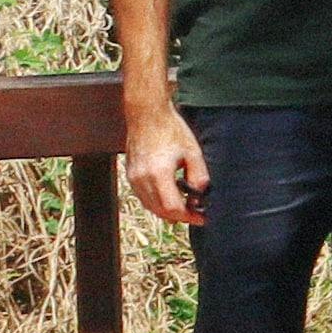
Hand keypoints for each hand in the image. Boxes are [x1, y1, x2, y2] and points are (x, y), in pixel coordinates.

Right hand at [120, 110, 209, 230]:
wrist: (146, 114)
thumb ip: (198, 175)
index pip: (172, 208)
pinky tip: (169, 197)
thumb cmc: (170, 129)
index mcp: (158, 174)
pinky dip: (156, 202)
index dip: (188, 216)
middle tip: (196, 215)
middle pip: (160, 211)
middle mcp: (142, 180)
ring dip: (167, 211)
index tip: (202, 218)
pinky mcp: (130, 174)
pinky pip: (143, 196)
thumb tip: (201, 194)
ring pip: (150, 206)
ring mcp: (133, 178)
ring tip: (185, 208)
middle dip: (179, 216)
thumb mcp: (192, 151)